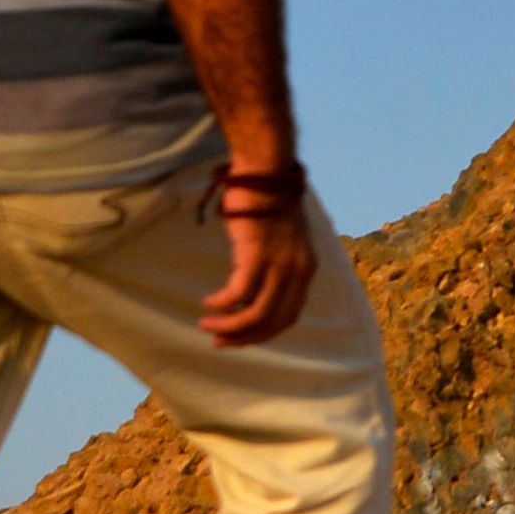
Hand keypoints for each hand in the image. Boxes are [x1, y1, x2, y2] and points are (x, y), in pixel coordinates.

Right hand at [202, 195, 318, 346]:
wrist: (266, 171)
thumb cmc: (267, 201)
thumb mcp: (282, 239)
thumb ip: (275, 263)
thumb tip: (253, 287)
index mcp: (306, 269)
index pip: (289, 316)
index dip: (264, 332)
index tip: (241, 338)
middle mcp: (298, 271)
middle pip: (272, 321)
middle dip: (244, 337)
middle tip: (219, 342)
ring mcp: (280, 264)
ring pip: (255, 313)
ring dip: (229, 326)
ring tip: (208, 326)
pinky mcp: (258, 255)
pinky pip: (238, 293)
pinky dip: (222, 303)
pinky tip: (208, 303)